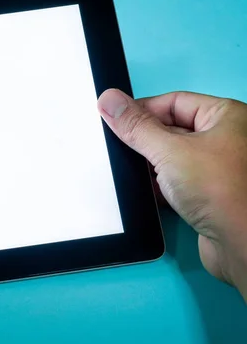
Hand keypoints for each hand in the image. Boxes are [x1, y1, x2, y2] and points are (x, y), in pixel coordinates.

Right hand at [98, 89, 246, 296]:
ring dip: (151, 166)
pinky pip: (175, 182)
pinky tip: (145, 191)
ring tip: (130, 171)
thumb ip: (136, 127)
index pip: (173, 102)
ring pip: (172, 158)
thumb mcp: (169, 150)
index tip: (114, 119)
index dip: (142, 109)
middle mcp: (226, 139)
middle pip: (171, 129)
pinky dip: (159, 186)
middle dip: (144, 140)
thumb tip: (109, 100)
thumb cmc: (223, 191)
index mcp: (226, 116)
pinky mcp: (209, 195)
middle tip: (118, 145)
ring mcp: (218, 168)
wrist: (242, 244)